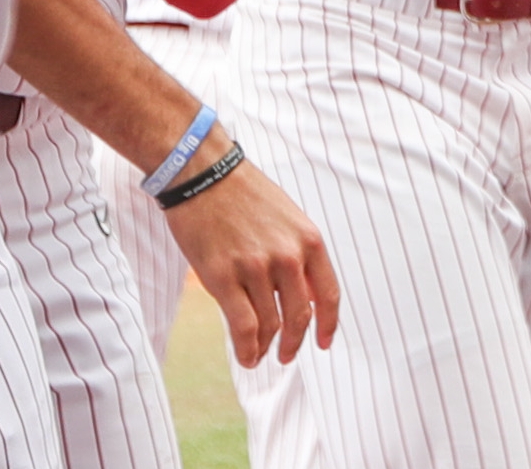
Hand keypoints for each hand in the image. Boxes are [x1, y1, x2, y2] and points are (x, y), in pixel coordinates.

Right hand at [161, 136, 340, 366]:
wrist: (202, 173)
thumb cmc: (242, 195)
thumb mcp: (287, 218)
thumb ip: (299, 254)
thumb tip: (306, 295)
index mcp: (308, 241)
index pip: (328, 294)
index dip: (329, 324)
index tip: (324, 342)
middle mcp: (287, 257)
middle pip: (300, 317)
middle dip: (295, 343)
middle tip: (287, 355)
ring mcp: (255, 268)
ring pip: (270, 325)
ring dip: (267, 347)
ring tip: (260, 354)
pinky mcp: (221, 277)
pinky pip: (243, 327)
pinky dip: (247, 349)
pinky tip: (246, 356)